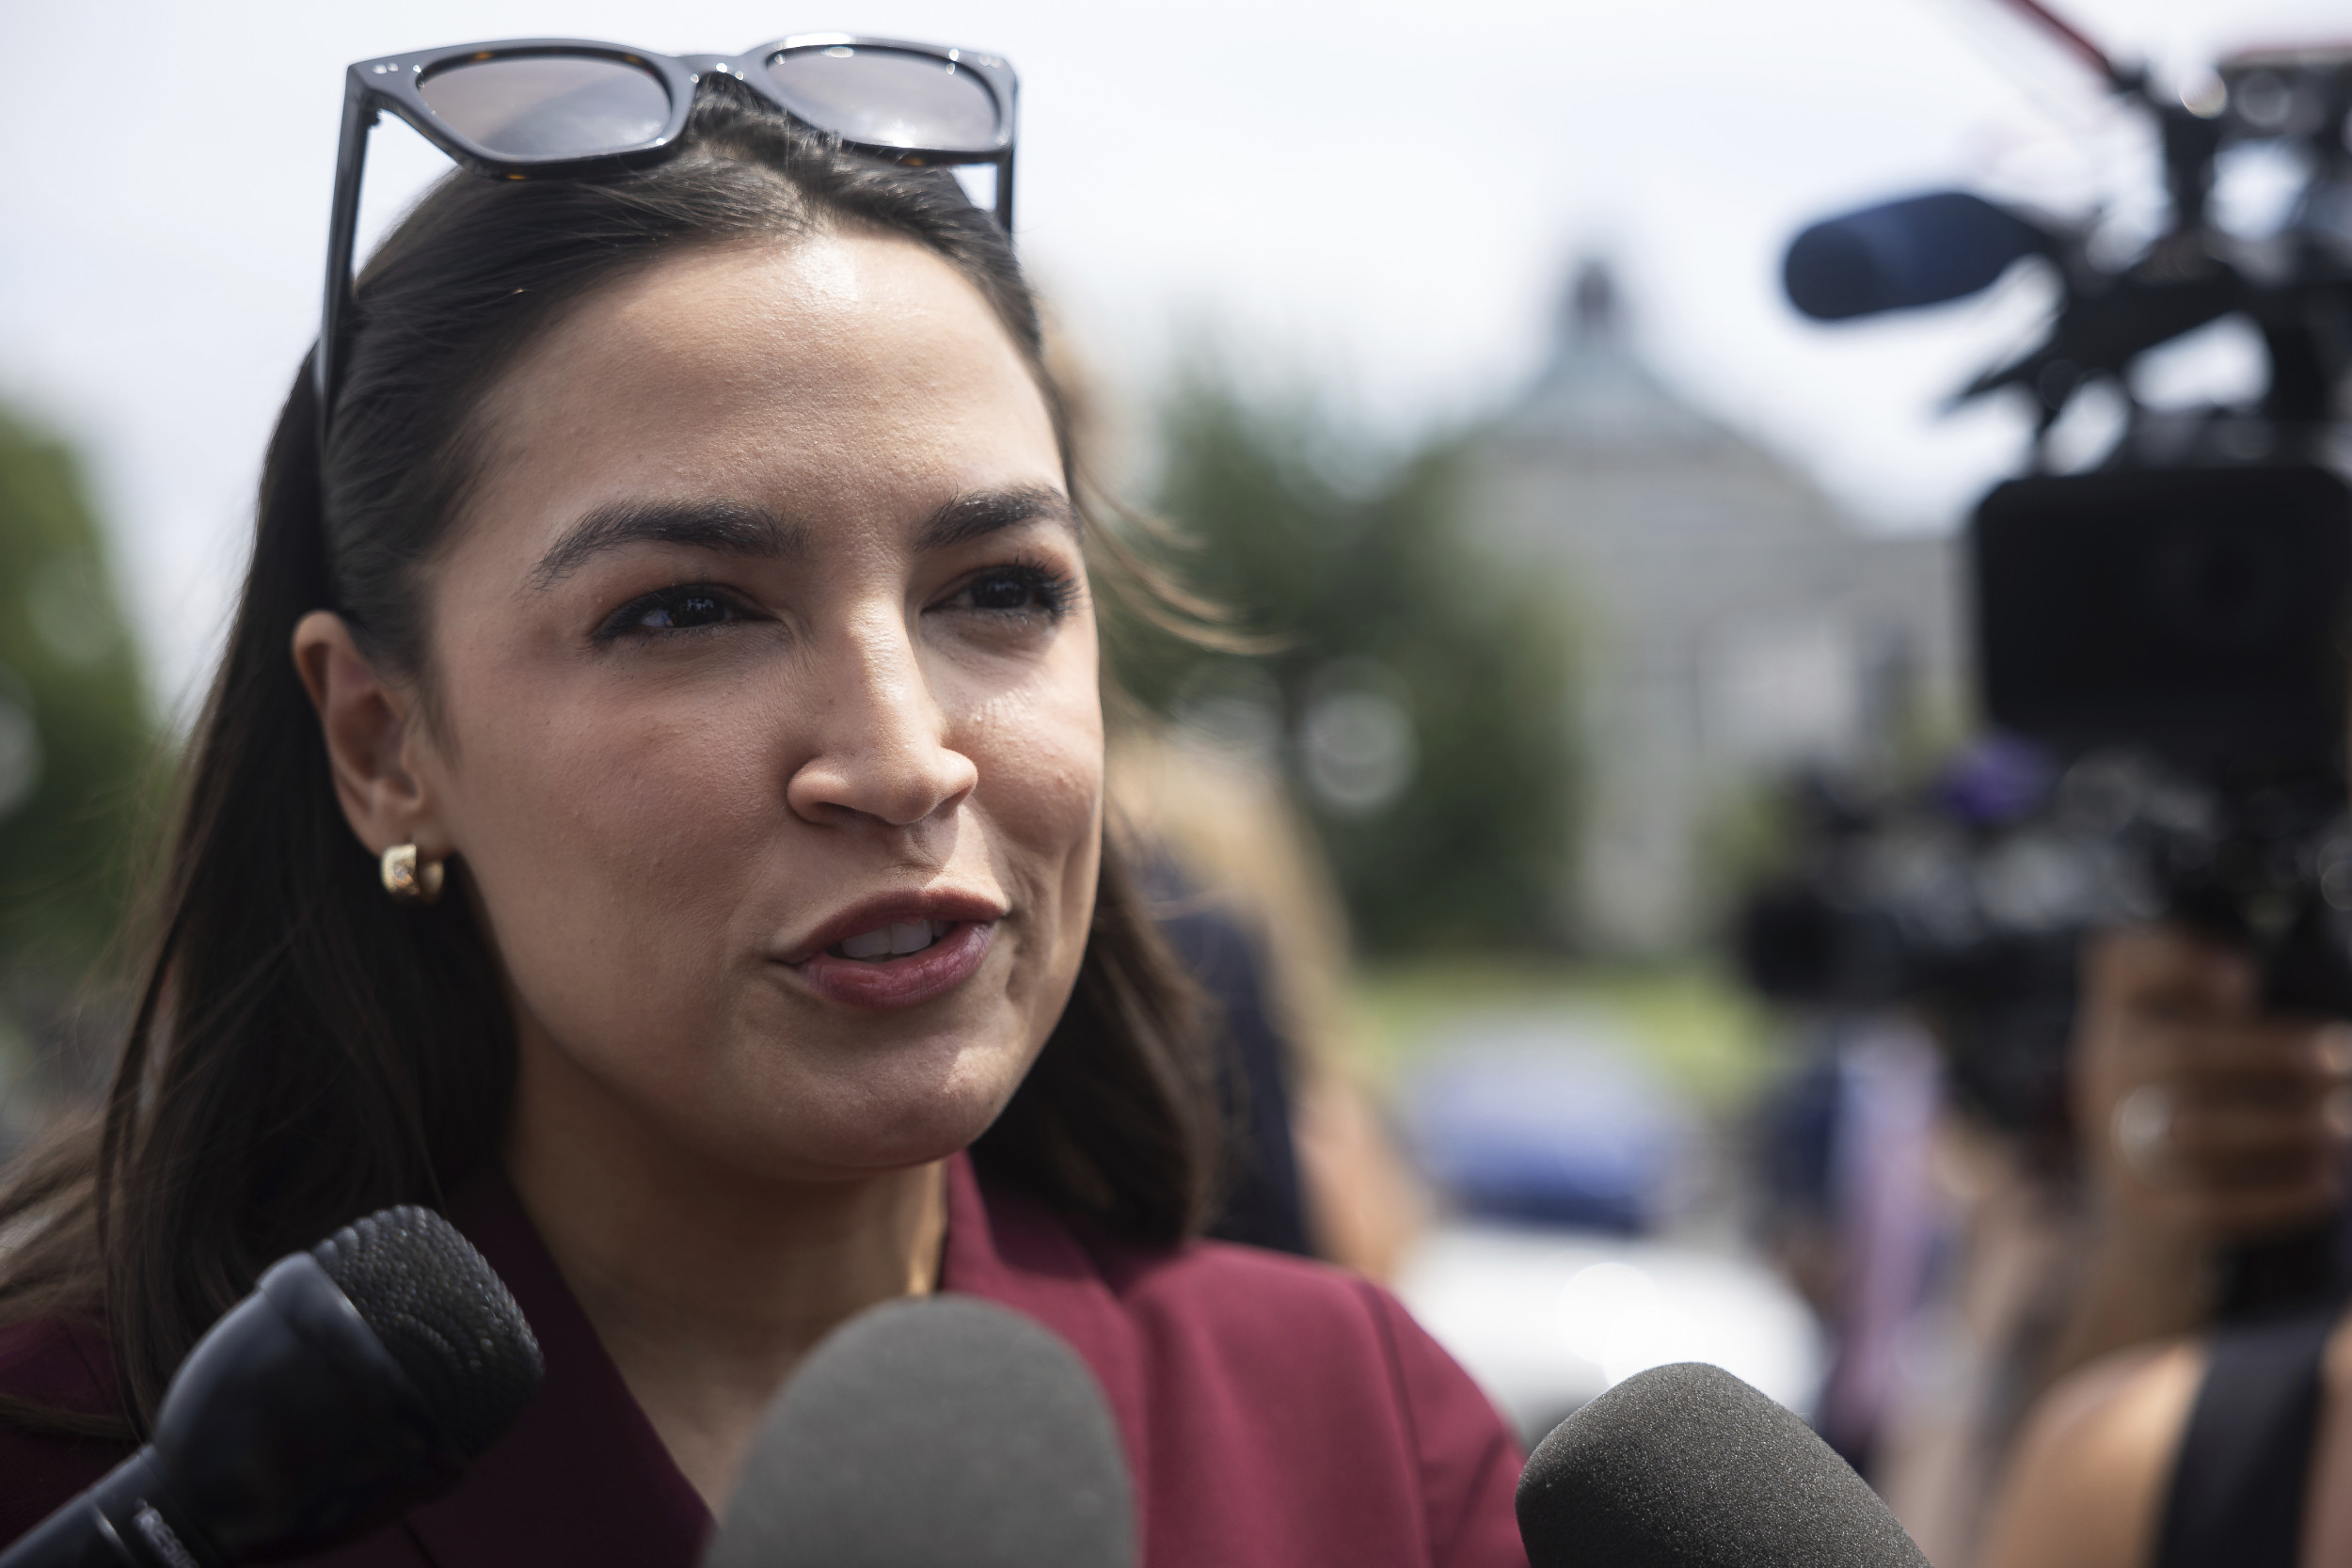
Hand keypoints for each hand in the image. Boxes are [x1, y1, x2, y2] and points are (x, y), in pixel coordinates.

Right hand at [2074, 925, 2351, 1247]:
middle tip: (2340, 1057)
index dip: (2174, 961)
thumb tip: (2271, 987)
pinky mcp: (2156, 1216)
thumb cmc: (2180, 1126)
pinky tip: (2327, 1184)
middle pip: (2177, 1056)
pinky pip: (2217, 1206)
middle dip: (2266, 1052)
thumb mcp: (2170, 1061)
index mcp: (2116, 1029)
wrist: (2135, 1239)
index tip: (2244, 976)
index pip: (2116, 967)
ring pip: (2196, 1135)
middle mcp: (2106, 1083)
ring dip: (2283, 1125)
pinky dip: (2280, 1194)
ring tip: (2340, 1125)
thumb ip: (2213, 1016)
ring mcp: (2122, 1152)